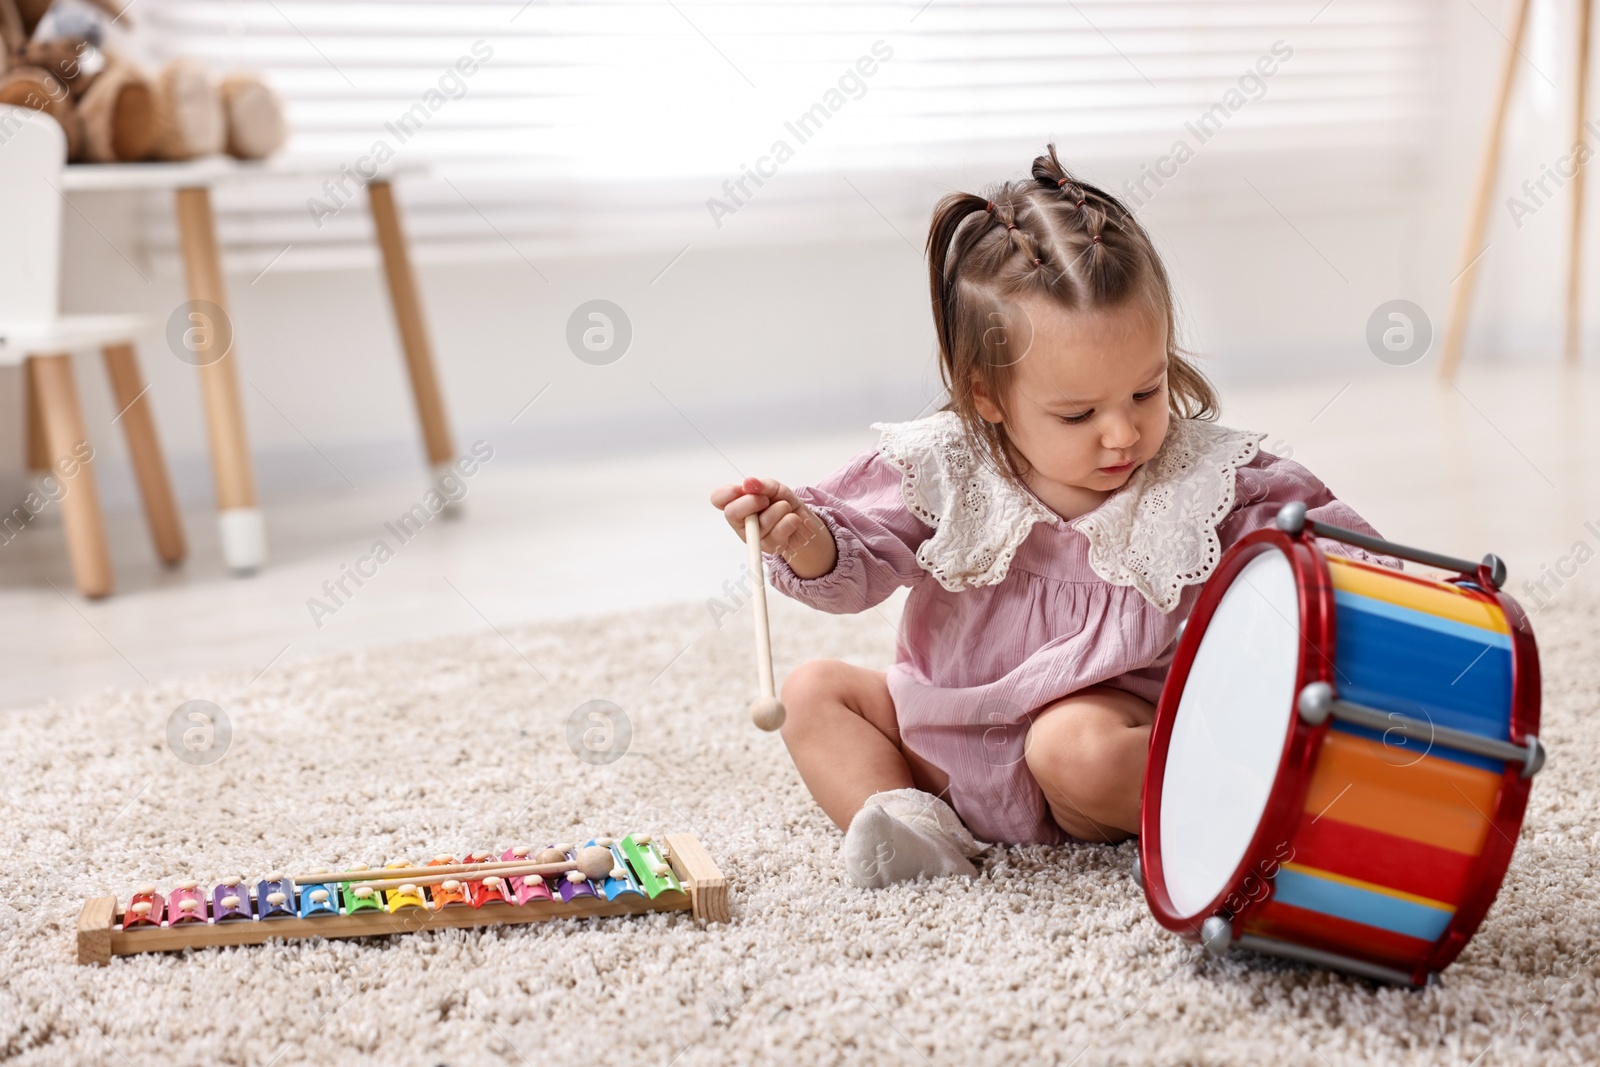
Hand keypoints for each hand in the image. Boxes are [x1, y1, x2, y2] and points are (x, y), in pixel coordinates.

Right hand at [709, 475, 836, 579]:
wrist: (803, 521)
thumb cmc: (782, 503)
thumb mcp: (774, 488)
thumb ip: (762, 486)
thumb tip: (748, 482)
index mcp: (738, 503)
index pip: (719, 498)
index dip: (726, 493)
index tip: (741, 489)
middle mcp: (741, 521)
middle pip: (731, 513)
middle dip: (751, 502)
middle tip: (766, 500)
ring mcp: (754, 536)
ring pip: (760, 523)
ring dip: (779, 509)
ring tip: (785, 507)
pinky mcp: (769, 547)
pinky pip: (777, 533)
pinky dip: (789, 521)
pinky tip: (791, 519)